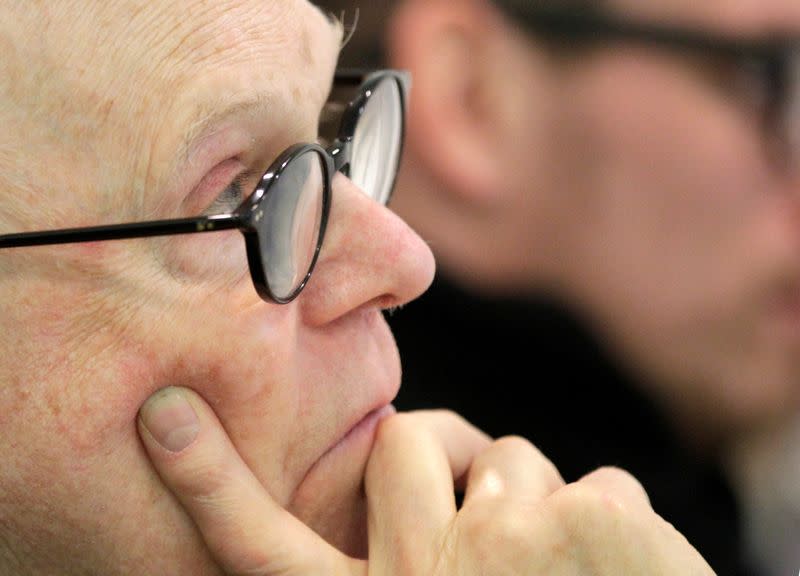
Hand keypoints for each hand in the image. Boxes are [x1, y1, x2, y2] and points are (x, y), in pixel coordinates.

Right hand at [138, 387, 714, 574]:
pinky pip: (602, 481)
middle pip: (403, 446)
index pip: (263, 548)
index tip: (163, 414)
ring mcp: (506, 547)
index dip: (206, 484)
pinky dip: (623, 521)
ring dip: (545, 504)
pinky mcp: (590, 521)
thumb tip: (425, 496)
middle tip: (491, 514)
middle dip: (446, 456)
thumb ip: (412, 568)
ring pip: (514, 460)